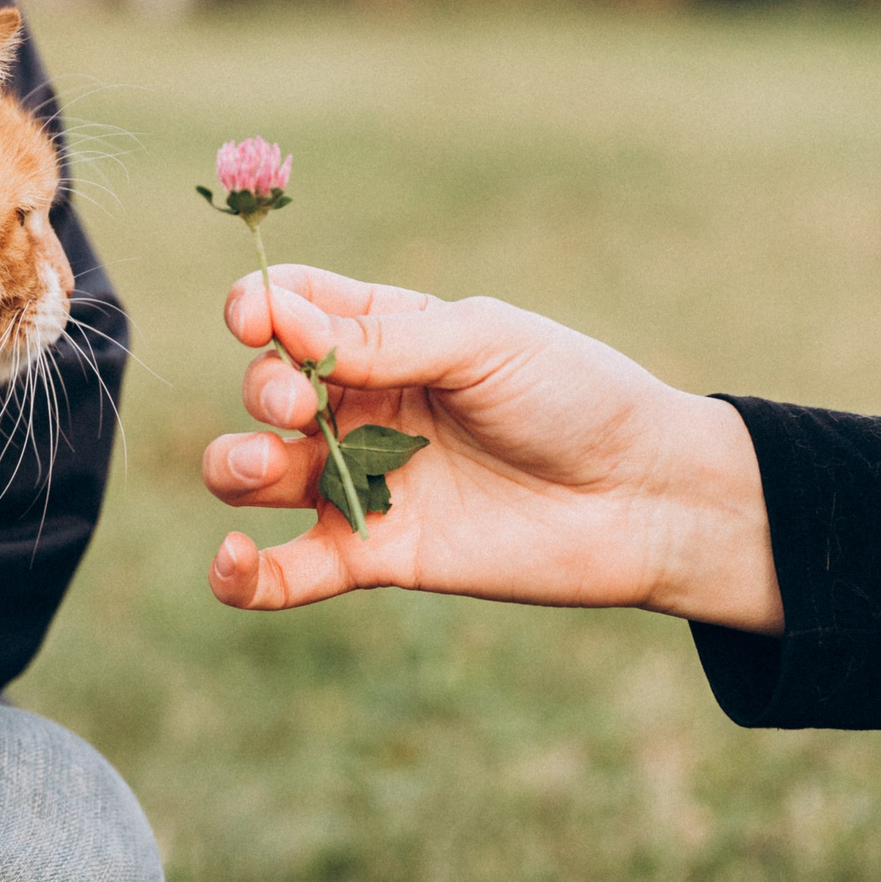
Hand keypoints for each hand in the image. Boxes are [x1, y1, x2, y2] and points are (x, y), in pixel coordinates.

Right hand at [202, 266, 780, 632]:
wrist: (649, 497)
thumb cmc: (578, 396)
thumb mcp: (484, 344)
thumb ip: (381, 340)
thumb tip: (275, 317)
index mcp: (387, 333)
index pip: (289, 307)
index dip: (258, 310)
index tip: (256, 320)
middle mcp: (362, 405)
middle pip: (264, 389)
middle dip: (263, 391)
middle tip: (300, 406)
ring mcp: (363, 481)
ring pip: (255, 473)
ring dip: (239, 464)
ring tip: (272, 466)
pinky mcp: (376, 556)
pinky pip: (289, 572)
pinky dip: (243, 574)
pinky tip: (231, 561)